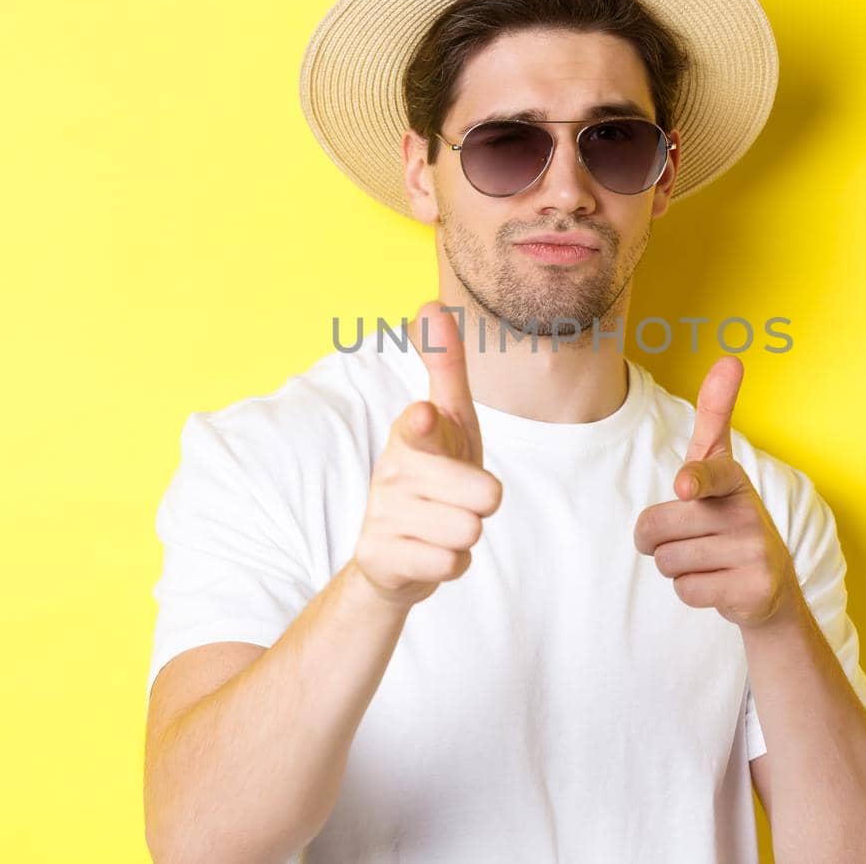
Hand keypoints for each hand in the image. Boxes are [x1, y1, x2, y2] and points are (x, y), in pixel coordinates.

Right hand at [351, 300, 501, 607]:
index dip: (426, 425)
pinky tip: (430, 552)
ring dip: (466, 534)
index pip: (422, 427)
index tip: (423, 415)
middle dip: (482, 501)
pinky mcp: (381, 557)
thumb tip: (430, 302)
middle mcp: (392, 470)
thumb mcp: (448, 419)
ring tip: (442, 525)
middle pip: (484, 494)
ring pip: (470, 531)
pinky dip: (452, 563)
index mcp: (411, 433)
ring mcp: (384, 514)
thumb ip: (445, 366)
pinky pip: (451, 564)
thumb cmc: (433, 473)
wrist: (391, 552)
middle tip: (457, 498)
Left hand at [632, 355, 803, 628]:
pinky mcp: (754, 590)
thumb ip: (715, 416)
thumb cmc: (727, 515)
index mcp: (733, 479)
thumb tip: (731, 358)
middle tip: (688, 537)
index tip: (685, 486)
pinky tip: (718, 582)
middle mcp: (748, 512)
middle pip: (657, 528)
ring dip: (676, 565)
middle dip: (658, 539)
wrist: (769, 583)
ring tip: (707, 559)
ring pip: (668, 562)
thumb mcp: (719, 466)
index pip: (708, 474)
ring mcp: (755, 552)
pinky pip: (686, 591)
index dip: (693, 481)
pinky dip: (692, 590)